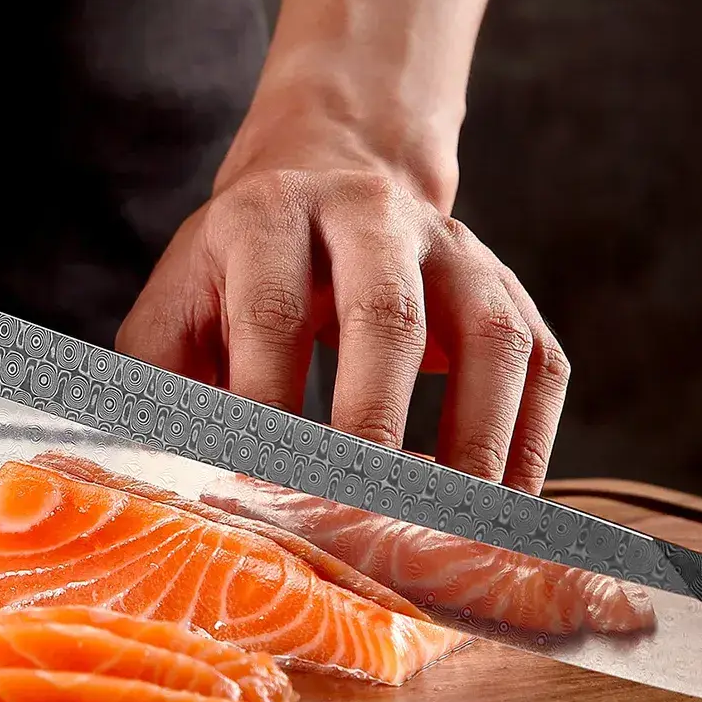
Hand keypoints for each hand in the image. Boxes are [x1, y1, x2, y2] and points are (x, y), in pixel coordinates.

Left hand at [116, 160, 569, 494]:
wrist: (333, 174)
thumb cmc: (240, 273)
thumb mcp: (180, 303)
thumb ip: (162, 381)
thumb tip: (162, 475)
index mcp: (270, 216)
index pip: (271, 312)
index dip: (269, 400)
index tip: (261, 483)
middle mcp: (370, 217)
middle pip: (385, 316)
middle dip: (373, 421)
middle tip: (357, 511)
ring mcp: (454, 250)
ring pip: (488, 339)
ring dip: (472, 442)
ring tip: (447, 528)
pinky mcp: (508, 290)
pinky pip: (539, 367)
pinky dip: (526, 446)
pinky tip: (494, 511)